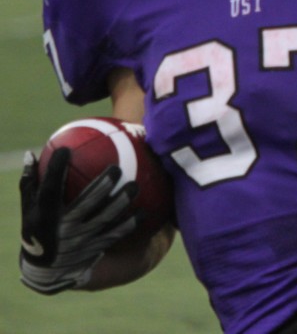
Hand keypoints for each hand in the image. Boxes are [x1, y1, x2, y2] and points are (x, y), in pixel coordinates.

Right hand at [19, 148, 139, 294]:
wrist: (49, 270)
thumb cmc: (39, 230)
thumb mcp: (28, 211)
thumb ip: (30, 184)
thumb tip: (31, 154)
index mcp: (44, 218)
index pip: (50, 191)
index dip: (56, 170)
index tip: (66, 149)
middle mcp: (62, 230)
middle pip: (85, 205)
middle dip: (102, 186)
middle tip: (117, 168)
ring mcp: (80, 241)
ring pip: (104, 220)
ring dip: (121, 202)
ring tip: (135, 185)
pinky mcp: (95, 249)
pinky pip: (116, 235)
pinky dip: (130, 223)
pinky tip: (144, 211)